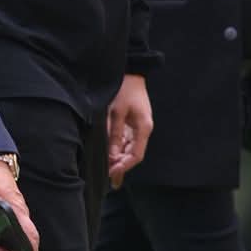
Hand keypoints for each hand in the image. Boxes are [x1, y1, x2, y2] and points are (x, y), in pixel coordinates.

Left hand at [106, 72, 151, 186]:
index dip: (124, 167)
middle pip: (133, 154)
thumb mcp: (115, 112)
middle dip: (120, 166)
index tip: (111, 173)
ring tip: (108, 173)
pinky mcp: (132, 123)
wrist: (130, 72)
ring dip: (119, 160)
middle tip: (107, 178)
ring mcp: (139, 127)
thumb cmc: (123, 89)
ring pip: (129, 149)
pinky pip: (126, 141)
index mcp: (143, 127)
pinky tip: (110, 158)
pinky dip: (118, 150)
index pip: (136, 155)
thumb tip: (110, 155)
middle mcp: (143, 129)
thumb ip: (113, 134)